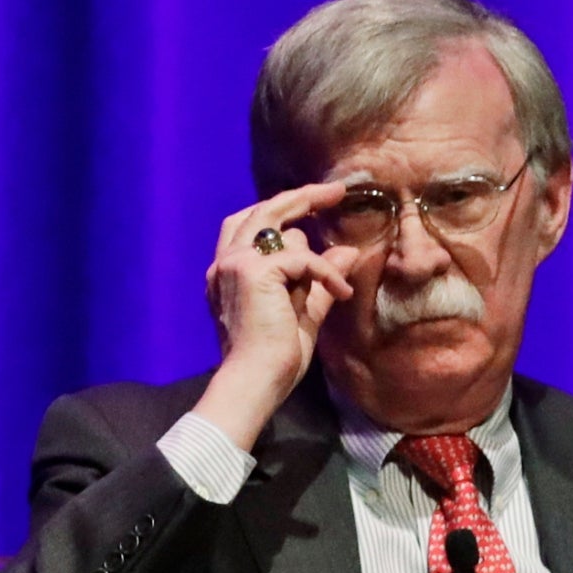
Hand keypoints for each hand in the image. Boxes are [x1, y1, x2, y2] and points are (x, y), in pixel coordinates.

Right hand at [190, 181, 363, 446]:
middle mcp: (225, 263)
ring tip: (340, 271)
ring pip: (279, 224)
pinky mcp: (254, 271)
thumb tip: (347, 252)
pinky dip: (325, 272)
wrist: (255, 381)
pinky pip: (301, 257)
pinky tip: (340, 292)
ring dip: (314, 249)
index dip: (281, 210)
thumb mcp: (303, 312)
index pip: (249, 225)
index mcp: (228, 275)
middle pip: (262, 210)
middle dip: (301, 197)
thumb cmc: (273, 358)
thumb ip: (320, 281)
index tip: (315, 206)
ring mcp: (236, 264)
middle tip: (336, 192)